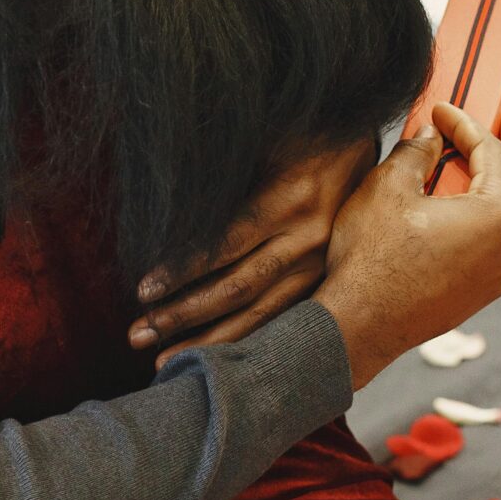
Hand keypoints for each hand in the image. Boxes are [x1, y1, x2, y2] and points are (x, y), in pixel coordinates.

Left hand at [128, 140, 374, 365]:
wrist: (362, 146)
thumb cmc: (301, 137)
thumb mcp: (262, 144)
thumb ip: (223, 182)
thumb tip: (165, 218)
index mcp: (289, 199)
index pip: (224, 246)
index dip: (181, 272)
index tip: (143, 292)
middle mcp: (309, 239)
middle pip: (237, 289)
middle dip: (184, 316)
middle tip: (138, 336)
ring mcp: (322, 264)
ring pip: (260, 314)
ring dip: (210, 340)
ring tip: (164, 362)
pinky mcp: (327, 279)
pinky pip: (282, 318)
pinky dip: (246, 339)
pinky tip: (214, 357)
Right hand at [313, 104, 500, 389]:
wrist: (360, 324)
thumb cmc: (373, 256)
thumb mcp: (388, 187)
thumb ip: (417, 153)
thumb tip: (429, 137)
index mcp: (498, 213)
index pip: (489, 153)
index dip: (464, 124)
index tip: (442, 110)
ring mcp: (499, 275)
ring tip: (494, 163)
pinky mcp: (480, 294)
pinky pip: (496, 246)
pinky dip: (489, 219)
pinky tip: (471, 211)